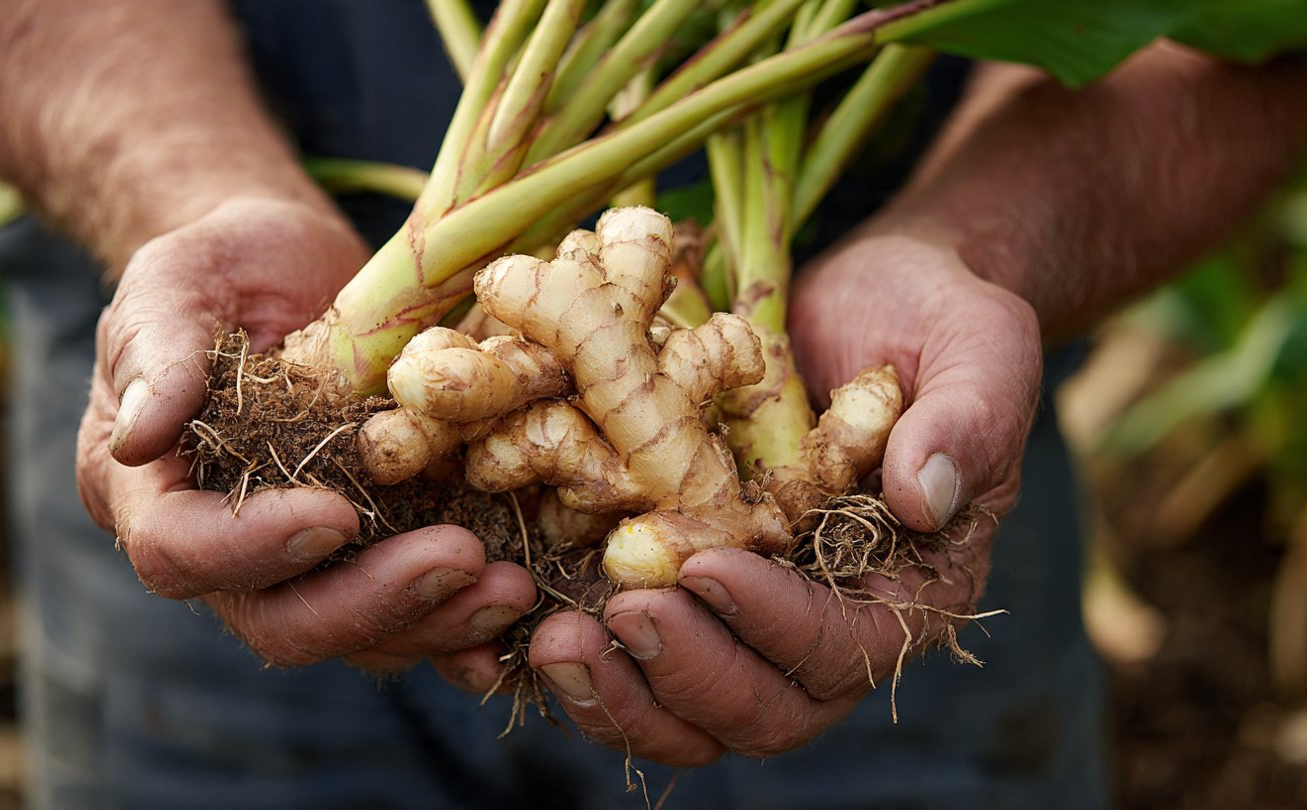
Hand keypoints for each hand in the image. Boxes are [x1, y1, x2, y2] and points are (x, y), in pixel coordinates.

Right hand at [75, 196, 537, 670]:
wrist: (288, 268)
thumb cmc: (223, 267)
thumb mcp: (175, 282)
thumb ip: (157, 351)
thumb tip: (141, 436)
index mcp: (150, 490)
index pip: (181, 549)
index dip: (255, 545)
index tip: (336, 512)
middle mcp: (221, 550)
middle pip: (279, 620)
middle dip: (371, 601)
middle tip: (461, 560)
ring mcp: (304, 563)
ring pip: (357, 635)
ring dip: (436, 621)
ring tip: (512, 586)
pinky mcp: (375, 554)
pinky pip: (414, 616)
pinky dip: (465, 624)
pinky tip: (521, 606)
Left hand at [521, 234, 1041, 764]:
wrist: (863, 296)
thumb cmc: (931, 316)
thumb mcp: (977, 344)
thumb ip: (968, 417)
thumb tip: (920, 496)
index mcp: (908, 589)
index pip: (841, 646)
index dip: (774, 621)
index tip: (708, 567)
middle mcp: (826, 623)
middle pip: (760, 710)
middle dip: (686, 675)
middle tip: (619, 616)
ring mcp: (747, 615)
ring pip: (687, 713)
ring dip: (620, 695)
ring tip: (557, 642)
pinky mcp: (683, 587)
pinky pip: (631, 662)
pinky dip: (578, 666)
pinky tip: (516, 634)